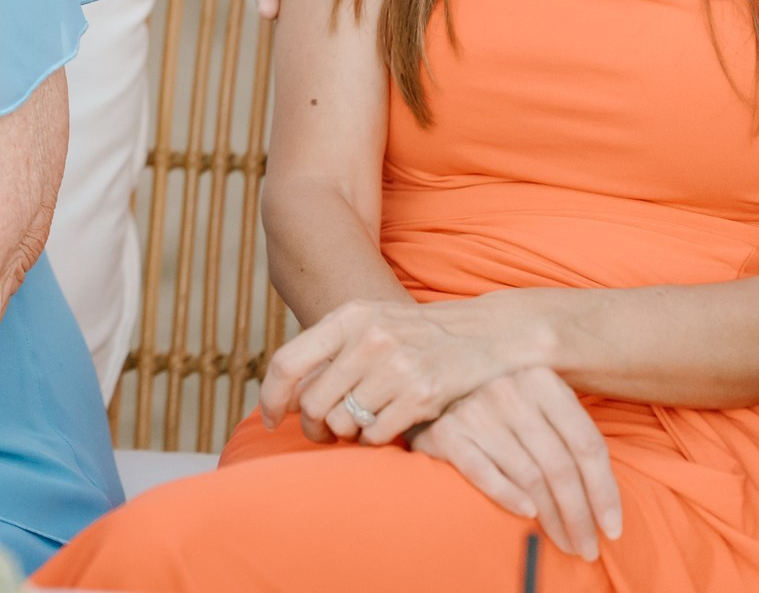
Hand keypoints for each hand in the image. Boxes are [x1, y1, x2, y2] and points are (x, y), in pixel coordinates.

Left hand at [260, 296, 542, 446]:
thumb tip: (287, 393)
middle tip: (325, 434)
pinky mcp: (424, 393)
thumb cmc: (418, 334)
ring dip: (347, 434)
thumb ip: (330, 349)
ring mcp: (398, 365)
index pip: (288, 363)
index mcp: (347, 318)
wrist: (488, 333)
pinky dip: (375, 439)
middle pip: (313, 402)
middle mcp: (368, 338)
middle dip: (313, 427)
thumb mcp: (370, 323)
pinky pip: (377, 434)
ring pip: (344, 422)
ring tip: (360, 428)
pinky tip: (386, 429)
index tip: (270, 419)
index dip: (271, 397)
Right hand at [413, 369, 621, 561]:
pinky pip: (483, 472)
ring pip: (528, 474)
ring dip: (551, 518)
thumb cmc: (506, 418)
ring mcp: (475, 409)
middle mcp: (509, 389)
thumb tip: (608, 509)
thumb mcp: (544, 414)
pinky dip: (506, 495)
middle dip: (579, 515)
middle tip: (587, 548)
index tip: (613, 529)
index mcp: (542, 381)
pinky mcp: (446, 432)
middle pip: (560, 465)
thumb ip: (573, 443)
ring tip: (564, 543)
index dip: (605, 492)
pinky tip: (526, 514)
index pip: (586, 444)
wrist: (436, 396)